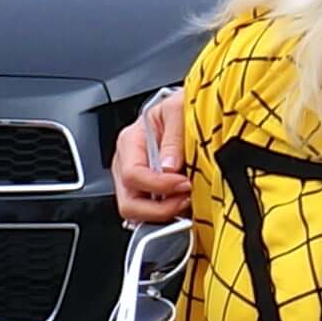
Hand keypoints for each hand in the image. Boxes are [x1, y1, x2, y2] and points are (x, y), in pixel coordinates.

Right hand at [114, 92, 192, 224]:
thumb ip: (174, 138)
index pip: (133, 176)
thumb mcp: (180, 111)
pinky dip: (169, 214)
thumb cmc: (184, 106)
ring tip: (189, 201)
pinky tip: (187, 204)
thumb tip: (168, 168)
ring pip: (138, 213)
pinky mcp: (150, 189)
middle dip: (159, 209)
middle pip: (128, 203)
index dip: (160, 186)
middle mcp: (128, 163)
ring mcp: (136, 179)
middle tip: (187, 200)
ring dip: (165, 214)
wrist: (193, 107)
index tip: (186, 184)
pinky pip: (152, 212)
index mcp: (130, 142)